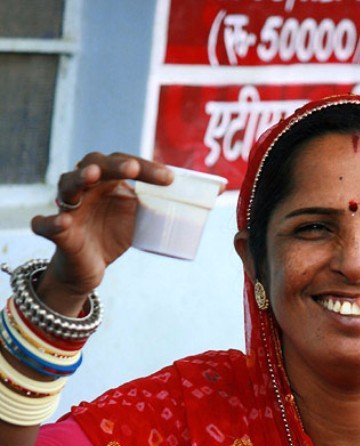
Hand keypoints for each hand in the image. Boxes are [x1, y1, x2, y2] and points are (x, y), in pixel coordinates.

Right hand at [31, 153, 172, 304]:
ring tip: (92, 176)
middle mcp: (86, 188)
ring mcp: (69, 208)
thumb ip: (162, 203)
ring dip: (79, 178)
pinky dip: (49, 223)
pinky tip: (62, 223)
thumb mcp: (140, 219)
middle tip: (132, 168)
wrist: (90, 268)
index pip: (124, 163)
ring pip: (68, 185)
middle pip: (95, 164)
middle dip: (114, 165)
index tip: (169, 179)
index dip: (146, 168)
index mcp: (107, 181)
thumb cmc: (112, 234)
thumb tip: (213, 191)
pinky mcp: (57, 232)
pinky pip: (46, 225)